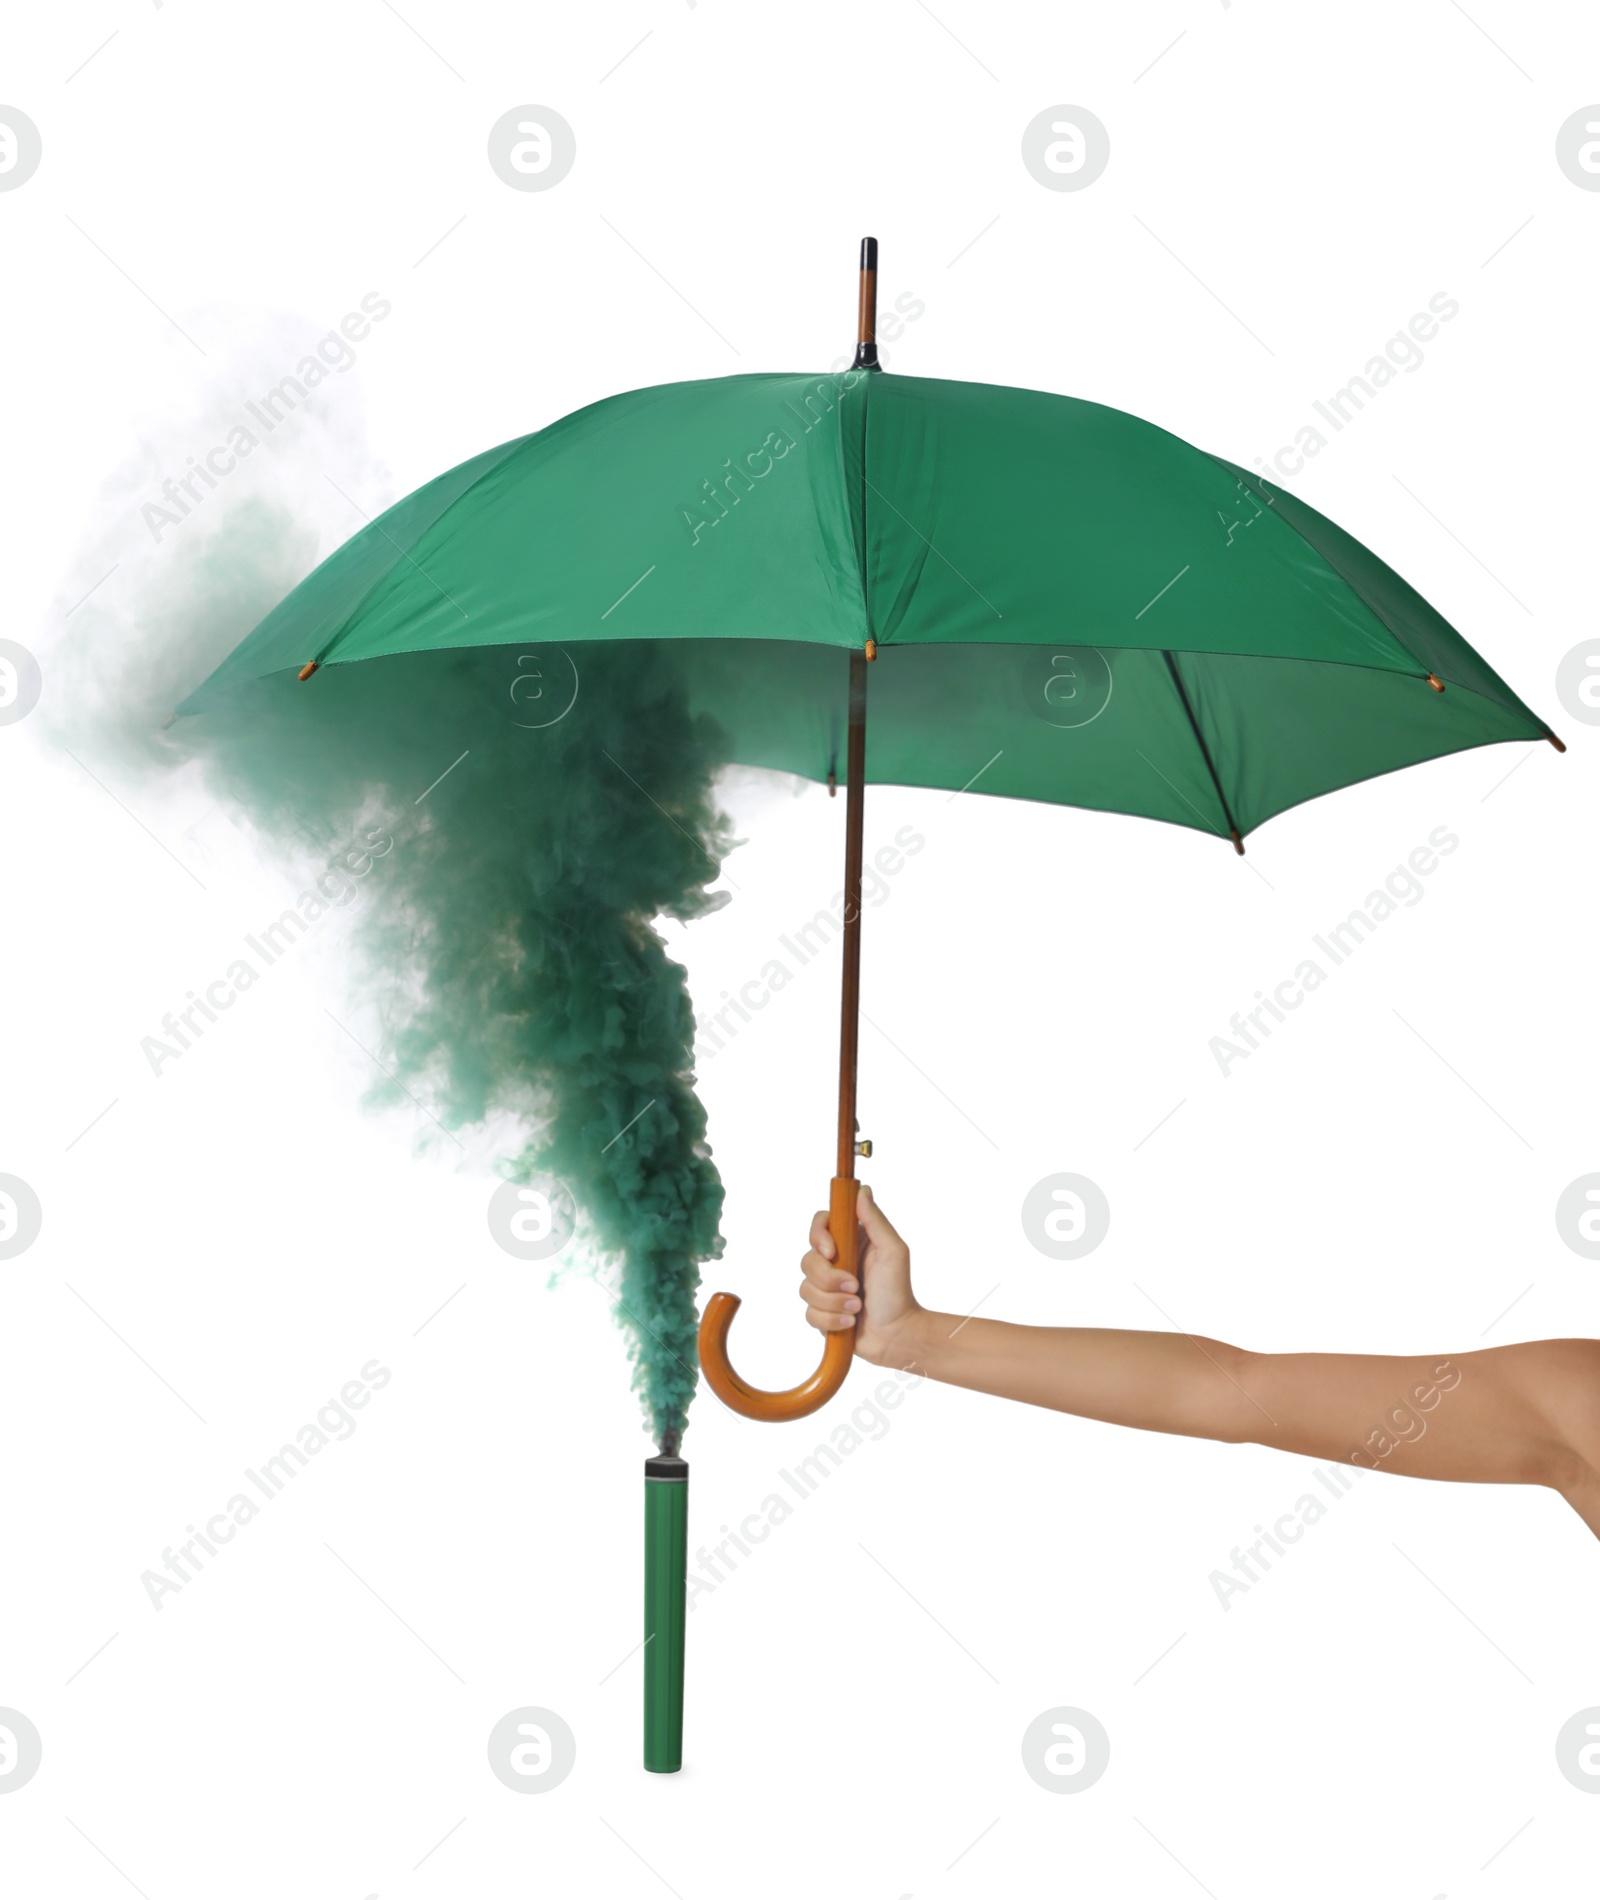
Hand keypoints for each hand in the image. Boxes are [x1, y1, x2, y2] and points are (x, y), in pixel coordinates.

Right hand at [799, 1184, 920, 1366]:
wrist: (898, 1334)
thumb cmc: (898, 1291)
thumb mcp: (892, 1251)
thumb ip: (875, 1220)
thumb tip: (862, 1190)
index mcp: (850, 1242)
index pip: (820, 1225)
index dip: (818, 1237)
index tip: (831, 1252)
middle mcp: (835, 1262)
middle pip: (807, 1260)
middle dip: (830, 1279)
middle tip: (855, 1287)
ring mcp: (826, 1288)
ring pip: (806, 1289)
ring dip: (834, 1302)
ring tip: (856, 1309)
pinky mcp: (822, 1312)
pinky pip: (809, 1314)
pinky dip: (831, 1320)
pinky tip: (850, 1323)